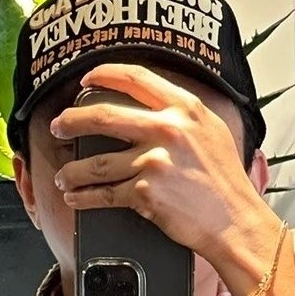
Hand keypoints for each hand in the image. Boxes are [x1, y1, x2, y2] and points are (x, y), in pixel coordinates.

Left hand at [48, 63, 280, 284]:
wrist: (235, 221)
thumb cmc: (226, 182)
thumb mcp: (211, 132)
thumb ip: (182, 116)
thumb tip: (149, 107)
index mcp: (184, 108)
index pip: (134, 78)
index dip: (103, 75)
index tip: (86, 80)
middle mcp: (167, 129)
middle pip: (102, 116)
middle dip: (71, 121)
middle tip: (59, 126)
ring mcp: (154, 161)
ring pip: (97, 162)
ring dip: (72, 170)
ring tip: (63, 175)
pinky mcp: (145, 192)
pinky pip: (104, 194)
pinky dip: (84, 197)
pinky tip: (76, 197)